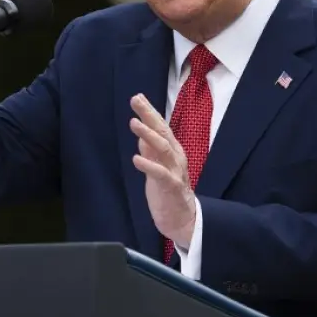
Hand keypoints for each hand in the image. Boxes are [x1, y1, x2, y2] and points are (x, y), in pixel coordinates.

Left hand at [129, 94, 195, 247]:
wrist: (182, 219)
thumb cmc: (167, 190)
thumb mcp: (156, 166)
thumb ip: (150, 150)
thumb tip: (141, 132)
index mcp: (172, 151)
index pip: (160, 127)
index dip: (149, 112)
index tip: (137, 97)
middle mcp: (175, 158)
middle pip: (163, 132)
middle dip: (149, 116)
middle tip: (136, 101)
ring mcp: (175, 172)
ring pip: (164, 149)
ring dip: (148, 135)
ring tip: (134, 123)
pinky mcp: (172, 188)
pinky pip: (161, 174)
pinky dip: (149, 166)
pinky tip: (136, 159)